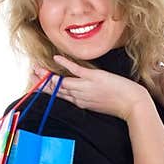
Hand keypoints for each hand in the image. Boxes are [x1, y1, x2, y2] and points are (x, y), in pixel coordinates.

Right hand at [29, 54, 146, 121]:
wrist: (132, 104)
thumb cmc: (119, 105)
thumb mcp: (99, 105)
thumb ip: (88, 100)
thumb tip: (81, 96)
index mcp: (81, 103)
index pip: (61, 97)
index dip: (48, 92)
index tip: (38, 87)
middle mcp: (80, 96)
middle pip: (58, 90)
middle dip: (43, 84)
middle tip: (31, 76)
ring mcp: (86, 87)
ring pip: (62, 82)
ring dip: (48, 76)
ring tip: (36, 70)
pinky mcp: (93, 78)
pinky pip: (76, 70)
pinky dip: (65, 63)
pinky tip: (56, 57)